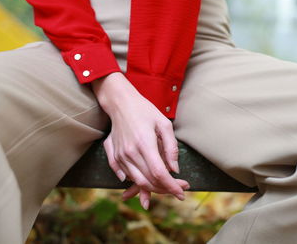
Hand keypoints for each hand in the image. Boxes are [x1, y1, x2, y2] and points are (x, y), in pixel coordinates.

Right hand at [91, 72, 189, 206]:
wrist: (121, 103)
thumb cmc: (145, 111)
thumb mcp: (164, 124)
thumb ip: (171, 148)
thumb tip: (174, 169)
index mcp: (144, 144)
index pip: (159, 173)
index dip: (172, 186)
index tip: (182, 193)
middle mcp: (130, 153)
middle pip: (148, 181)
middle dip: (165, 189)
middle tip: (179, 188)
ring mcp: (120, 156)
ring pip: (137, 181)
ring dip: (153, 189)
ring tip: (166, 187)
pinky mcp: (114, 156)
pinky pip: (125, 176)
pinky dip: (136, 183)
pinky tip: (145, 184)